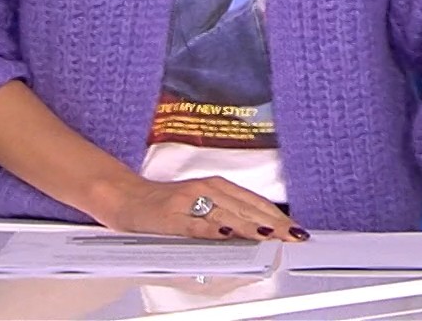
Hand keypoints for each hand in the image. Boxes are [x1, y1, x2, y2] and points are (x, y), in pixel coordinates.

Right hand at [100, 175, 306, 241]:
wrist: (125, 197)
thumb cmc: (165, 203)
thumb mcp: (201, 203)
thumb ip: (228, 213)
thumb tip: (258, 230)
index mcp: (217, 185)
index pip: (254, 201)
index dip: (278, 215)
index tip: (297, 229)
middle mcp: (206, 189)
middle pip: (246, 208)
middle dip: (273, 224)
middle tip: (293, 236)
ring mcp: (188, 201)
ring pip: (225, 215)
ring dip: (250, 226)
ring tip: (271, 236)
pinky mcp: (170, 216)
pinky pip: (194, 224)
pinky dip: (211, 230)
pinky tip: (227, 235)